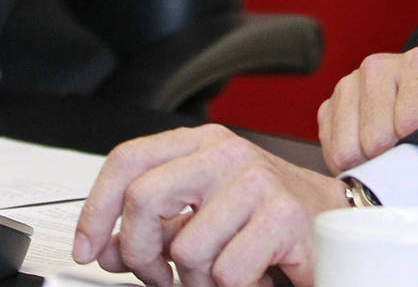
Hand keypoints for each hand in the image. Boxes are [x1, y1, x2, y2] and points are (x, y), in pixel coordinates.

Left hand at [73, 123, 345, 286]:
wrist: (330, 222)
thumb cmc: (262, 219)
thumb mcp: (201, 212)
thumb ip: (154, 224)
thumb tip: (102, 246)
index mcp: (201, 144)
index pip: (129, 159)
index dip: (96, 208)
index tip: (87, 248)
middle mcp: (226, 152)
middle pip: (144, 199)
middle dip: (140, 253)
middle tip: (159, 275)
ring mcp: (256, 180)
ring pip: (185, 249)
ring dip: (195, 281)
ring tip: (220, 272)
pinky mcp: (283, 215)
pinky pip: (225, 272)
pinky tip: (251, 274)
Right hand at [318, 47, 417, 172]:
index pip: (411, 121)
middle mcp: (380, 66)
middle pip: (377, 140)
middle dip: (393, 162)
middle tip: (411, 161)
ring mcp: (350, 83)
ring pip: (348, 150)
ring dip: (369, 165)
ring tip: (391, 158)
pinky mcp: (329, 104)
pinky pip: (330, 151)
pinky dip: (349, 165)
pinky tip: (370, 156)